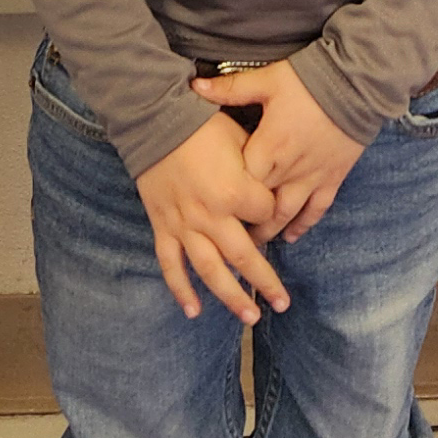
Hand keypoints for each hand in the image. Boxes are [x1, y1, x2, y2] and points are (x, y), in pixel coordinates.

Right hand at [132, 116, 289, 324]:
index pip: (266, 217)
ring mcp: (184, 225)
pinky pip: (171, 264)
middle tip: (282, 303)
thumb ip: (259, 167)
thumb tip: (275, 187)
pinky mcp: (163, 226)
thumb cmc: (202, 125)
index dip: (273, 215)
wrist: (155, 119)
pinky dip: (181, 289)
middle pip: (245, 256)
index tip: (274, 211)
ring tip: (250, 318)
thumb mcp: (241, 138)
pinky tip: (194, 311)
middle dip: (266, 282)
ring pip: (210, 270)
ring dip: (231, 297)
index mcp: (234, 192)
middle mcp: (211, 216)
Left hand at [190, 61, 365, 242]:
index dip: (225, 194)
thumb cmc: (309, 80)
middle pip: (259, 205)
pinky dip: (304, 225)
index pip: (240, 181)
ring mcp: (312, 177)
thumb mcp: (267, 80)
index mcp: (268, 147)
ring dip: (269, 230)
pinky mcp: (332, 178)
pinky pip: (317, 209)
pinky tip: (292, 236)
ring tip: (253, 243)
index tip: (209, 203)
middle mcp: (288, 169)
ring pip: (286, 214)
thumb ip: (231, 88)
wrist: (357, 84)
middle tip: (224, 232)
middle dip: (242, 219)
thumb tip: (195, 87)